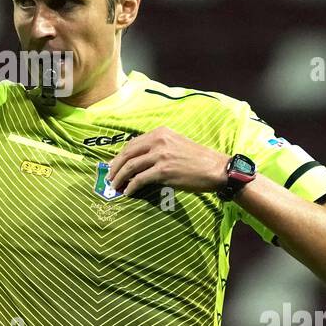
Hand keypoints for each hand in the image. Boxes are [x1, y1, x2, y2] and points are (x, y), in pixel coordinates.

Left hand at [105, 127, 229, 198]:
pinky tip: (129, 192)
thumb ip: (158, 147)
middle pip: (127, 154)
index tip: (113, 165)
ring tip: (115, 187)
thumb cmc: (198, 159)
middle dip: (114, 167)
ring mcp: (160, 155)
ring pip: (130, 167)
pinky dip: (131, 187)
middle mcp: (158, 141)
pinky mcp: (163, 171)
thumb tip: (138, 161)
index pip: (132, 144)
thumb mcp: (176, 144)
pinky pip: (139, 179)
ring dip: (119, 178)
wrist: (216, 169)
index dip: (119, 156)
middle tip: (109, 177)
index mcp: (160, 133)